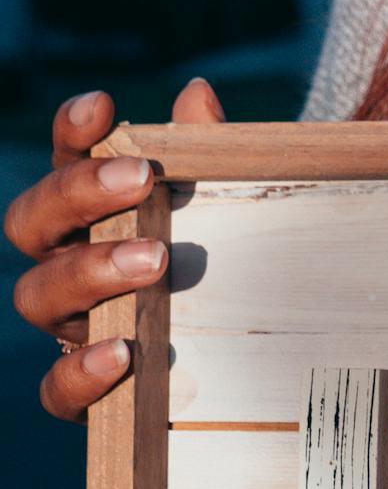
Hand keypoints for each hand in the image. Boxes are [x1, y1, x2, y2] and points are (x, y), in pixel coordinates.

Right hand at [7, 79, 224, 418]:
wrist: (253, 370)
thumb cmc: (228, 272)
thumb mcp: (231, 216)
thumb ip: (212, 162)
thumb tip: (197, 94)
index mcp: (95, 218)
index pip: (67, 164)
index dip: (74, 134)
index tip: (102, 105)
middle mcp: (67, 266)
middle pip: (32, 222)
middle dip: (78, 194)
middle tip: (140, 180)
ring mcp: (70, 327)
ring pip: (37, 295)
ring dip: (89, 272)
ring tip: (153, 260)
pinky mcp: (87, 394)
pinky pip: (57, 390)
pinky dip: (79, 372)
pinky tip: (123, 353)